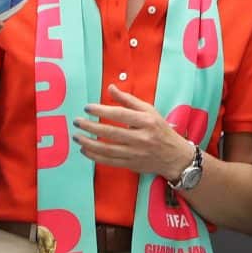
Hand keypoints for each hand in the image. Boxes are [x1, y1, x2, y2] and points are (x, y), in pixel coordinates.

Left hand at [73, 85, 193, 178]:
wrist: (174, 156)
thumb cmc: (160, 130)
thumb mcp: (149, 111)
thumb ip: (129, 100)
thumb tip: (111, 88)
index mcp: (146, 121)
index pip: (120, 114)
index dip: (102, 111)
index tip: (87, 108)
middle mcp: (141, 138)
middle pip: (111, 132)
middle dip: (91, 127)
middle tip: (77, 122)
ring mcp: (135, 153)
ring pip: (107, 149)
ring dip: (89, 143)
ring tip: (77, 136)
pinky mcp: (131, 164)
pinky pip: (109, 161)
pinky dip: (95, 156)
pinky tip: (85, 150)